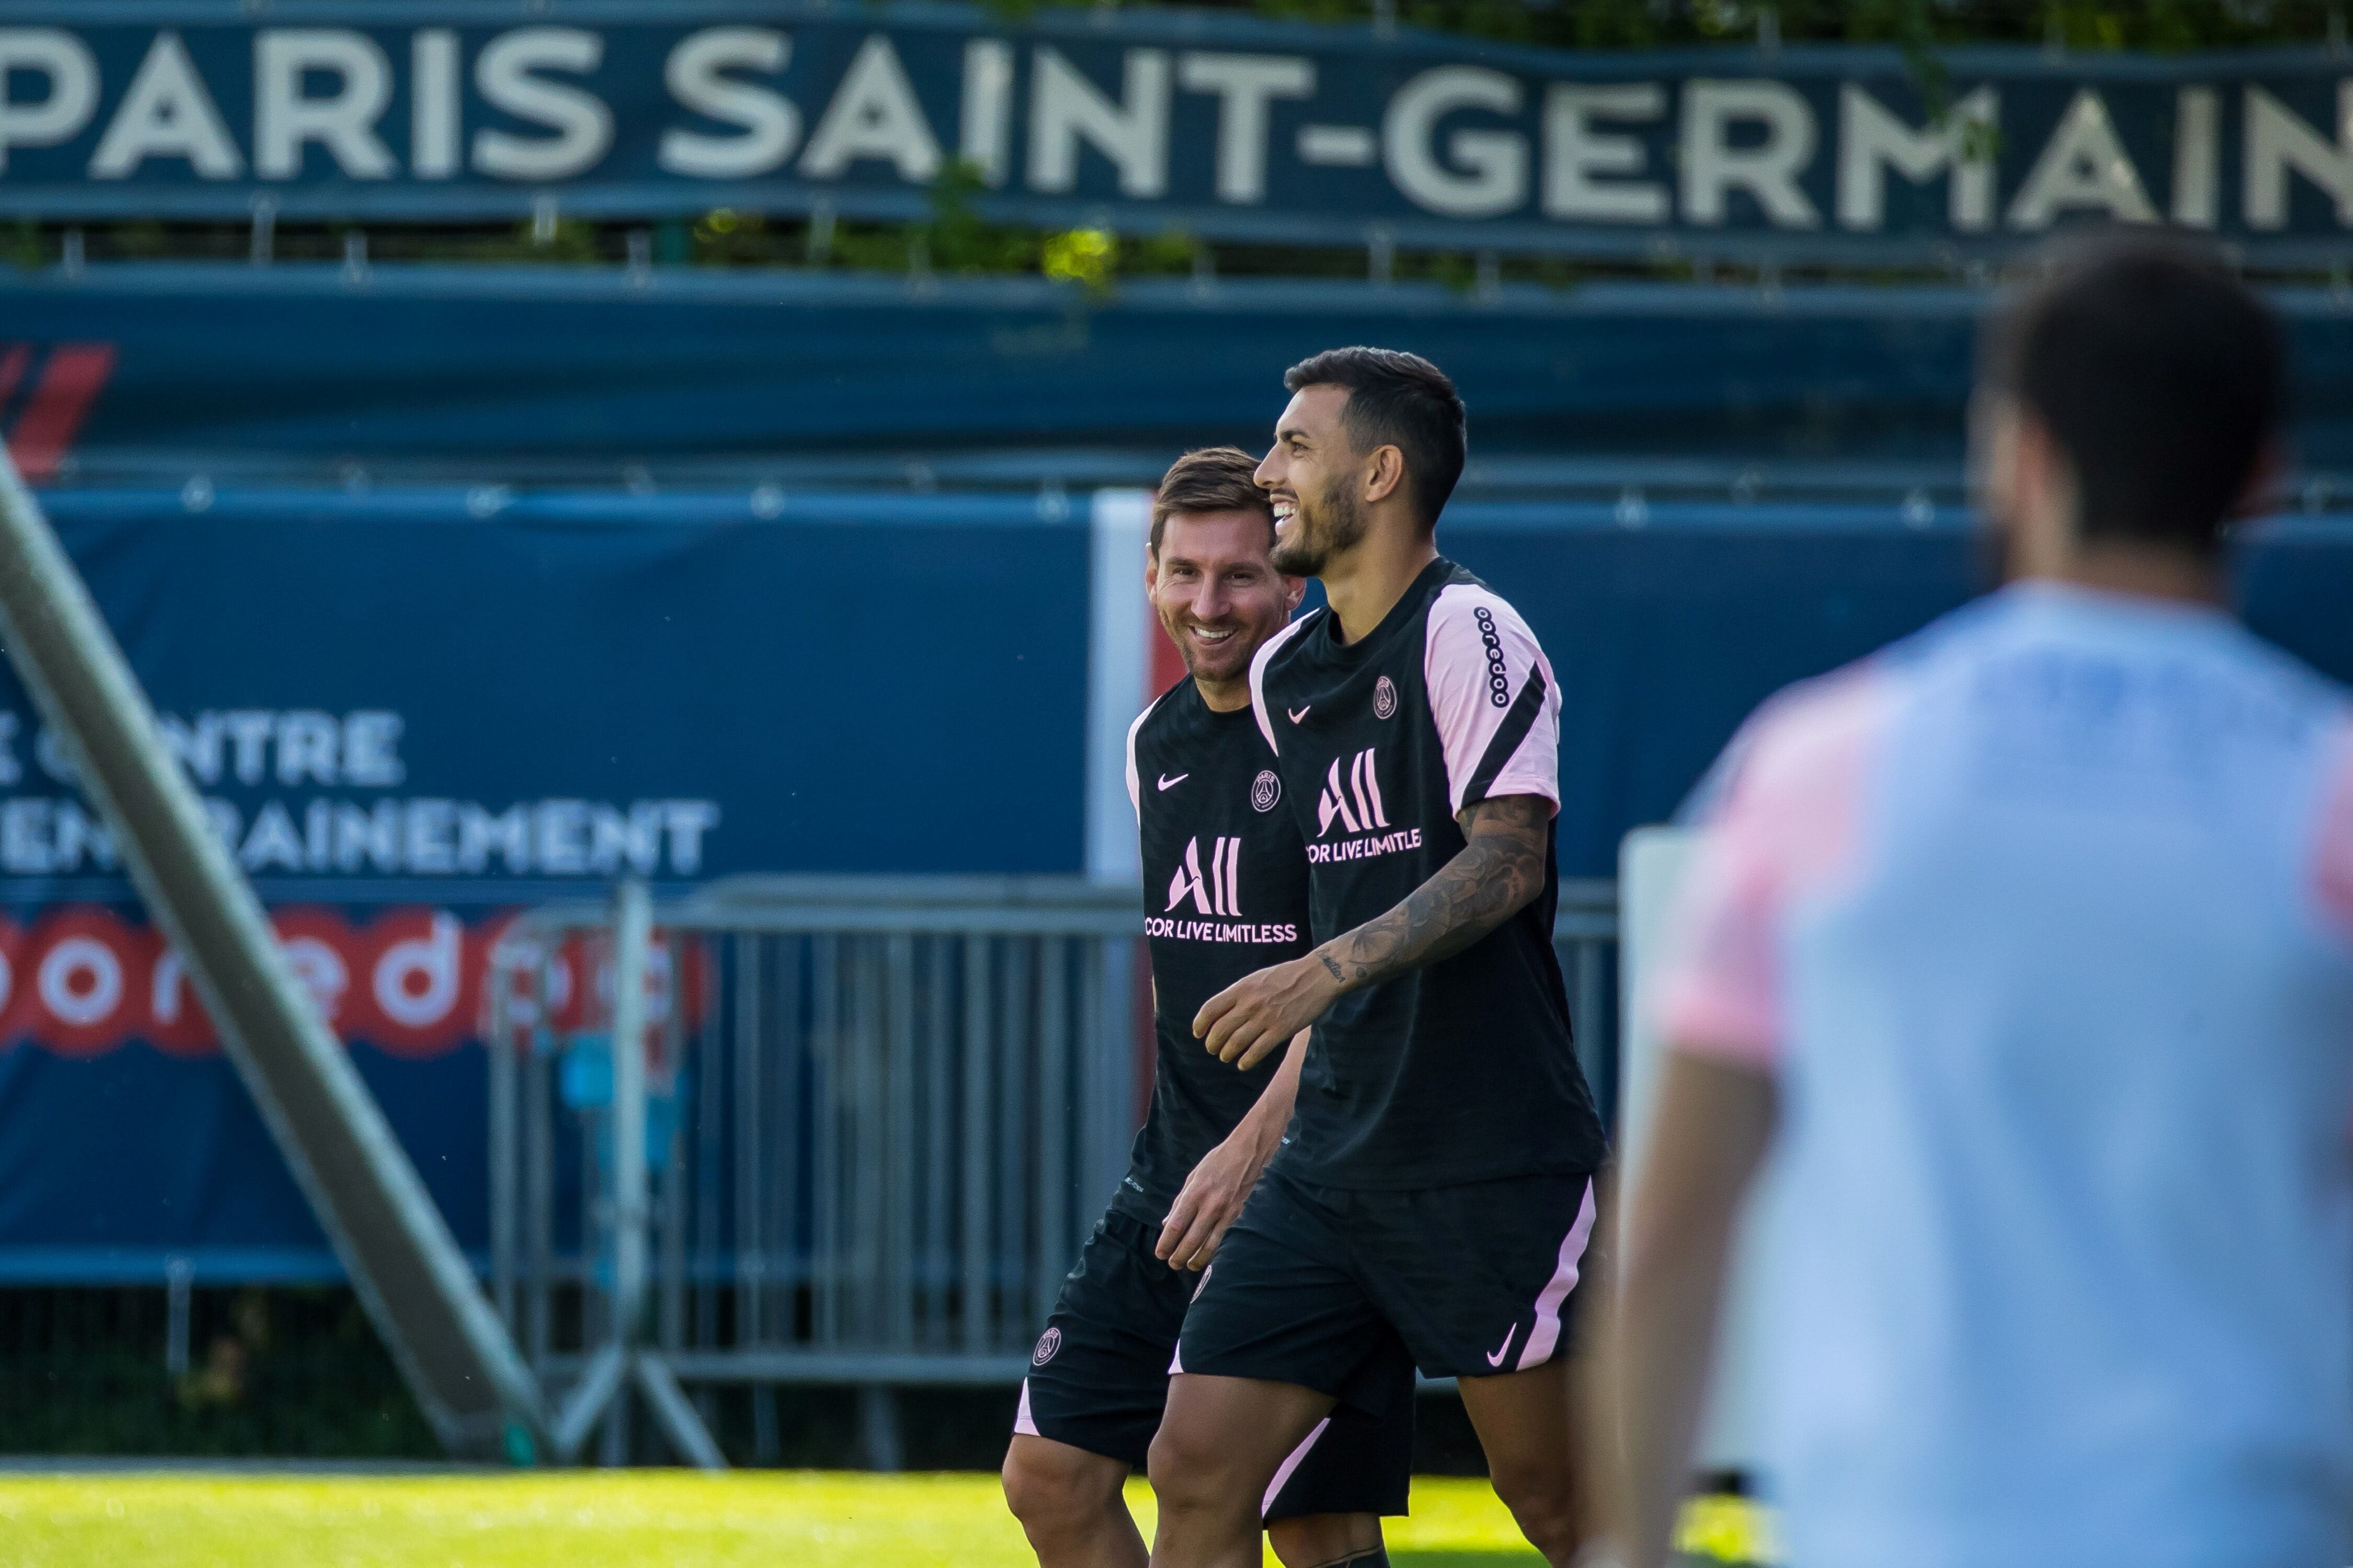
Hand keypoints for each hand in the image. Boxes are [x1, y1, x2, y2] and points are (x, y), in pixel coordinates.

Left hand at [1156, 1132, 1267, 1269]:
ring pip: (1209, 1244)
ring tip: (1188, 1266)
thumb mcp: (1193, 1177)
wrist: (1248, 1153)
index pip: (1177, 1225)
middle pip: (1191, 1240)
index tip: (1160, 1253)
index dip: (1166, 1242)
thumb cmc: (1217, 1162)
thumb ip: (1180, 1201)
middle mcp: (1210, 1205)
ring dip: (1196, 1259)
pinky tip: (1206, 1256)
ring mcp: (1226, 1212)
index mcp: (1195, 1193)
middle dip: (1179, 1256)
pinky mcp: (1237, 1215)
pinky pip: (1222, 1238)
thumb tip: (1167, 1223)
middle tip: (1172, 1265)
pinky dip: (1212, 1250)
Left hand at [1193, 953, 1341, 1069]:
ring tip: (1226, 1057)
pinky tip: (1243, 1064)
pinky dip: (1246, 1061)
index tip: (1198, 1033)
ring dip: (1227, 1054)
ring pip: (1236, 1043)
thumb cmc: (1288, 975)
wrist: (1318, 975)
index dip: (1200, 1024)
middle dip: (1212, 1044)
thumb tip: (1224, 1011)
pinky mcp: (1281, 1030)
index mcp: (1242, 988)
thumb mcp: (1257, 977)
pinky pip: (1257, 1051)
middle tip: (1213, 1049)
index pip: (1210, 1009)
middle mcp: (1249, 1003)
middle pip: (1220, 1030)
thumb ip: (1241, 993)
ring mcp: (1265, 1018)